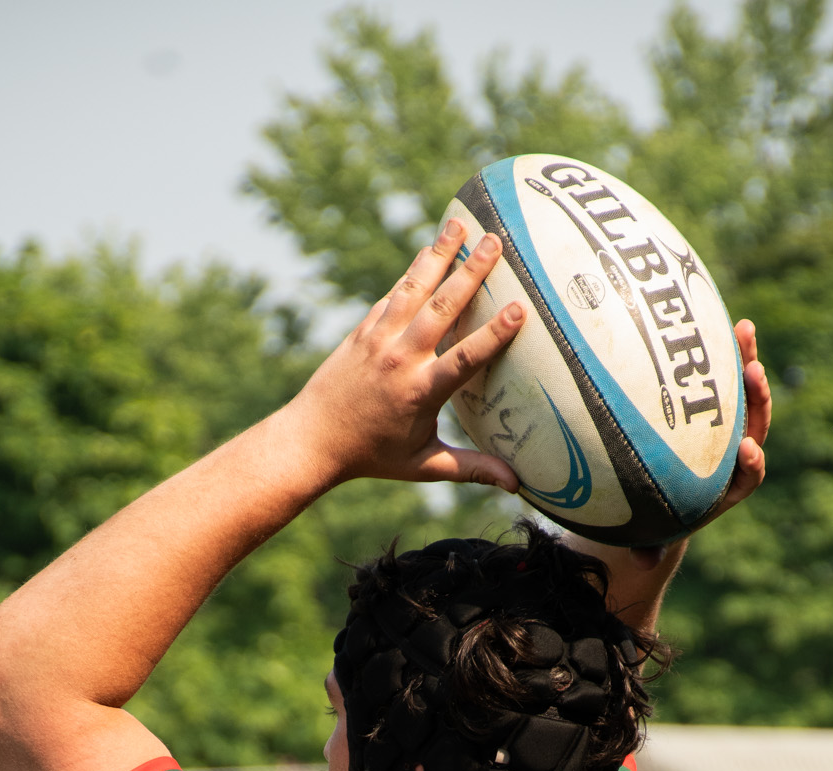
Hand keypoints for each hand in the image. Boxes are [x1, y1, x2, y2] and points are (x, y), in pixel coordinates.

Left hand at [289, 219, 525, 489]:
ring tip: (459, 223)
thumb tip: (517, 485)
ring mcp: (379, 339)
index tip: (519, 309)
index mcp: (420, 393)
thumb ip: (471, 469)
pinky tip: (430, 249)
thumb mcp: (424, 465)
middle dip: (470, 273)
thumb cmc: (374, 456)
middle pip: (441, 308)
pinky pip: (393, 293)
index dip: (492, 335)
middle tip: (497, 242)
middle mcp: (400, 359)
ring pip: (413, 289)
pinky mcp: (364, 329)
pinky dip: (413, 271)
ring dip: (438, 254)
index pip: (464, 359)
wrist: (314, 438)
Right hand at [626, 318, 770, 568]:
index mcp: (728, 487)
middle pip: (755, 424)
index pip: (750, 474)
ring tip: (743, 329)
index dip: (753, 462)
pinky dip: (719, 352)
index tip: (748, 450)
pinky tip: (708, 319)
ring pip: (743, 393)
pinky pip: (718, 375)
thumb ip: (649, 548)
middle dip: (758, 399)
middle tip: (754, 373)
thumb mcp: (649, 536)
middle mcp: (733, 454)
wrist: (661, 499)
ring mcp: (725, 425)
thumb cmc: (654, 521)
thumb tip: (643, 562)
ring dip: (746, 361)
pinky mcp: (711, 403)